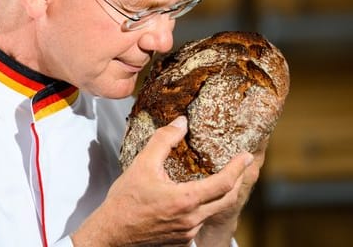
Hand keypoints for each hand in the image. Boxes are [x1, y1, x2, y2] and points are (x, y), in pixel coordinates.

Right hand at [71, 116, 253, 246]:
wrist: (111, 232)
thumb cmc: (125, 201)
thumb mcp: (142, 164)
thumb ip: (163, 140)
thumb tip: (181, 123)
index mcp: (185, 200)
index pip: (223, 183)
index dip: (238, 168)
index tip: (246, 157)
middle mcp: (191, 220)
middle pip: (226, 200)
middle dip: (237, 181)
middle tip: (242, 167)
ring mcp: (187, 233)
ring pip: (212, 212)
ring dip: (218, 196)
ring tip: (218, 180)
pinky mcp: (181, 241)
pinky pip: (198, 222)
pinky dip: (202, 208)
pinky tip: (194, 199)